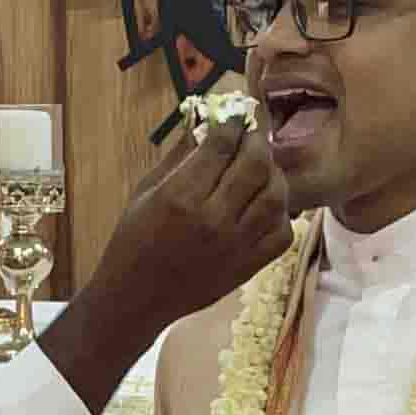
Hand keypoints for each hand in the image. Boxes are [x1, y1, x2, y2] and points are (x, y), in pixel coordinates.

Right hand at [41, 123, 290, 413]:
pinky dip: (281, 214)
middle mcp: (213, 219)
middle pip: (255, 165)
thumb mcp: (146, 191)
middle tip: (251, 137)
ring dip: (274, 174)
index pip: (221, 146)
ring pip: (276, 196)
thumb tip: (204, 119)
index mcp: (181, 197)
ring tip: (261, 169)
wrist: (135, 299)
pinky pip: (282, 233)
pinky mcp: (248, 267)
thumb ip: (179, 155)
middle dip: (256, 142)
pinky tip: (266, 205)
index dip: (232, 123)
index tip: (234, 115)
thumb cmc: (133, 240)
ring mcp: (235, 245)